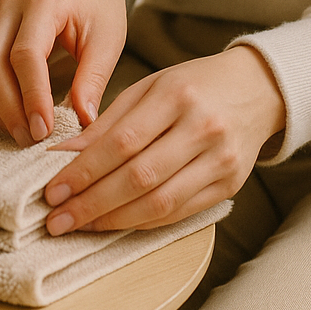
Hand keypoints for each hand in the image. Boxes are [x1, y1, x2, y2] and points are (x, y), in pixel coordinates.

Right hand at [0, 0, 126, 147]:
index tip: (44, 129)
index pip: (26, 53)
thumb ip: (93, 79)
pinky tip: (15, 119)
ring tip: (24, 136)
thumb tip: (82, 122)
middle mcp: (11, 6)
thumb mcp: (108, 41)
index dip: (32, 95)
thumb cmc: (98, 10)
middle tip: (30, 139)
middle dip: (7, 106)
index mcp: (43, 2)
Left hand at [43, 45, 285, 234]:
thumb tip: (64, 155)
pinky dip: (143, 221)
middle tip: (57, 217)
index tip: (53, 189)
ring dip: (114, 219)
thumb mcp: (148, 87)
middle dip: (92, 202)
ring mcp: (220, 161)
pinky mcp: (230, 185)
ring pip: (160, 202)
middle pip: (139, 177)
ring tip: (79, 225)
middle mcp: (201, 129)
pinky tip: (115, 223)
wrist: (257, 89)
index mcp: (175, 96)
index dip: (84, 170)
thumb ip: (107, 122)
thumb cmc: (192, 84)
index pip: (122, 141)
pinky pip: (180, 212)